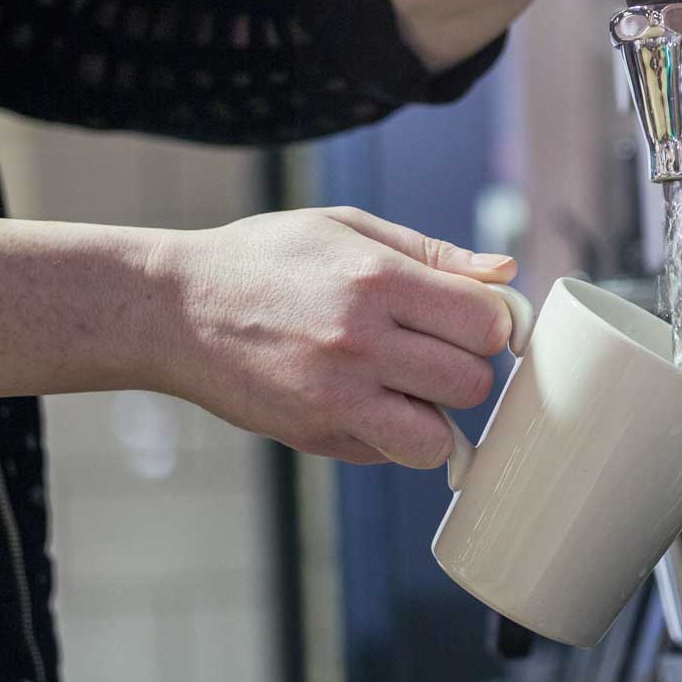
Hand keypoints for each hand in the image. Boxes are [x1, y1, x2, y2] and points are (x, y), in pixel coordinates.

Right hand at [153, 207, 516, 465]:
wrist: (176, 308)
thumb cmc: (267, 258)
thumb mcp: (347, 228)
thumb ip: (432, 252)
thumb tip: (504, 273)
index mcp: (375, 278)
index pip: (485, 322)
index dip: (490, 321)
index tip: (471, 318)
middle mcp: (359, 342)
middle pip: (472, 381)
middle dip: (465, 366)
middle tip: (432, 347)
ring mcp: (335, 397)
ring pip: (440, 436)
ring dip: (436, 412)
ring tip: (405, 381)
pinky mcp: (314, 436)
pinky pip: (390, 454)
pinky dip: (393, 434)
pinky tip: (364, 398)